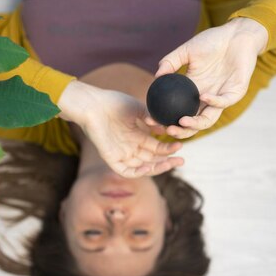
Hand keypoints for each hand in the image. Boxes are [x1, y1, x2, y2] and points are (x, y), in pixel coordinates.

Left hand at [58, 80, 183, 177]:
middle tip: (182, 160)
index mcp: (136, 137)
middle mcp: (130, 147)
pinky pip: (126, 171)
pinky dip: (138, 172)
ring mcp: (121, 154)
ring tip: (171, 162)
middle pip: (152, 160)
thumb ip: (152, 119)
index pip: (156, 148)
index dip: (168, 149)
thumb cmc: (113, 102)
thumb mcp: (138, 109)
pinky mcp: (111, 158)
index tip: (181, 146)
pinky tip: (149, 168)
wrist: (93, 103)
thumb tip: (165, 129)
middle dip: (167, 161)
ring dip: (157, 167)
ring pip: (142, 167)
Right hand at [145, 17, 267, 138]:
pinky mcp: (236, 93)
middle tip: (168, 130)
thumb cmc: (212, 41)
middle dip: (181, 132)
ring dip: (195, 124)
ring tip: (182, 122)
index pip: (179, 111)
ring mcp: (221, 97)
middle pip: (193, 123)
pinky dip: (213, 102)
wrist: (236, 34)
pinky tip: (202, 97)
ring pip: (208, 119)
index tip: (151, 120)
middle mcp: (206, 99)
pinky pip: (223, 102)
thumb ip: (170, 62)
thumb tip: (157, 75)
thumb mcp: (187, 51)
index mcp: (194, 91)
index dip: (166, 119)